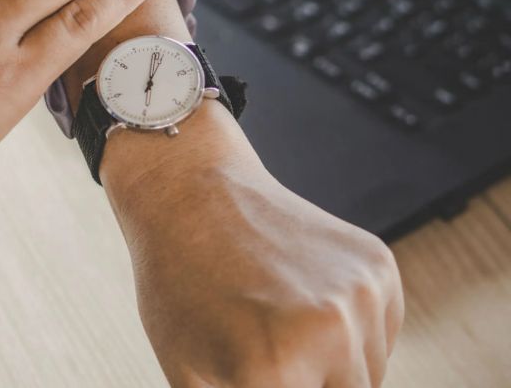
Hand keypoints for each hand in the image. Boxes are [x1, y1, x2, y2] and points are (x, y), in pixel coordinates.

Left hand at [102, 104, 404, 387]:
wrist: (192, 191)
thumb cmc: (177, 283)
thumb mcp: (190, 375)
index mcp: (271, 367)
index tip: (258, 384)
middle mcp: (329, 330)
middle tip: (269, 366)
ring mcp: (361, 295)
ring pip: (367, 380)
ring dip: (331, 375)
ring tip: (275, 333)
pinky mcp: (380, 269)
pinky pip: (381, 336)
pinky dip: (350, 337)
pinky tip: (300, 304)